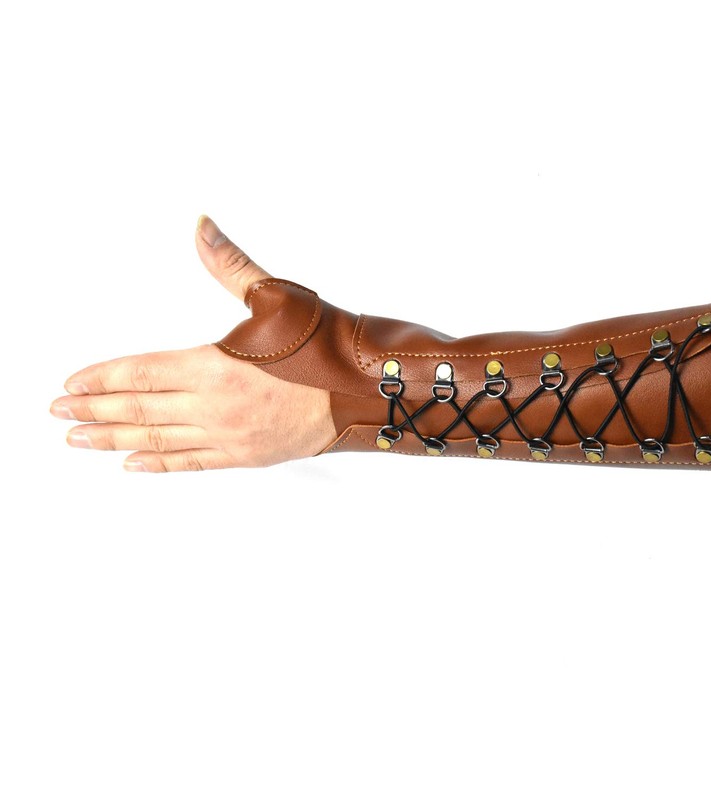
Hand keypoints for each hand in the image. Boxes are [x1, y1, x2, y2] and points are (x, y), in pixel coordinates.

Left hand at [50, 216, 336, 471]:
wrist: (367, 390)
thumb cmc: (325, 345)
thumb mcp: (276, 296)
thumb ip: (229, 264)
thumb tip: (201, 227)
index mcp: (214, 367)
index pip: (141, 372)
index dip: (101, 378)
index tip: (70, 385)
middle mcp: (214, 407)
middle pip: (140, 410)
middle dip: (94, 412)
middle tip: (58, 416)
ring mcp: (229, 437)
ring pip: (158, 440)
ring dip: (115, 440)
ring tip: (80, 441)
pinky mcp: (246, 455)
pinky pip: (191, 463)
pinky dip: (159, 464)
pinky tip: (134, 464)